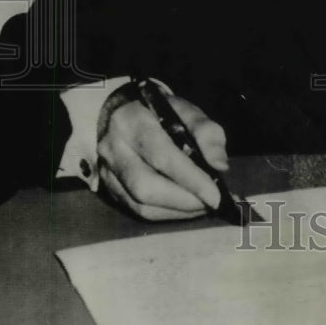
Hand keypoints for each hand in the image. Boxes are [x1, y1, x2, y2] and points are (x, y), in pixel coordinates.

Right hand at [96, 93, 228, 220]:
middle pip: (146, 186)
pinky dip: (167, 213)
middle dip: (184, 200)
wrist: (123, 113)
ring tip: (203, 205)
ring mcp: (107, 171)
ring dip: (177, 210)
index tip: (216, 194)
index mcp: (131, 120)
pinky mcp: (109, 189)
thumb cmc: (160, 113)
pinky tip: (186, 207)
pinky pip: (138, 210)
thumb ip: (206, 133)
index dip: (190, 178)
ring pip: (141, 204)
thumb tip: (219, 165)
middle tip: (212, 203)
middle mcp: (112, 147)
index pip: (161, 154)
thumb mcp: (187, 111)